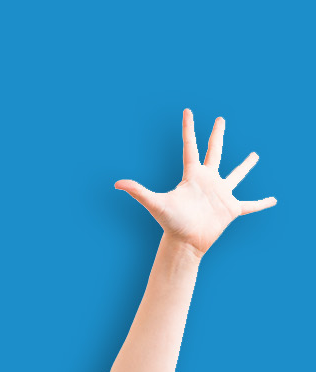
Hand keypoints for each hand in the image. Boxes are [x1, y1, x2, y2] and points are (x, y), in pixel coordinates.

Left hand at [115, 109, 275, 256]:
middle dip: (217, 135)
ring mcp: (221, 194)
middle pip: (214, 151)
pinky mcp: (231, 209)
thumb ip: (138, 191)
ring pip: (236, 175)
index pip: (191, 146)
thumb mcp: (155, 204)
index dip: (189, 129)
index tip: (188, 111)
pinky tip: (273, 200)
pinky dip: (261, 203)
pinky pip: (250, 205)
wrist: (185, 243)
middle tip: (221, 119)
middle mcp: (208, 181)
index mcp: (192, 176)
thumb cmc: (170, 223)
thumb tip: (116, 184)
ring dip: (245, 166)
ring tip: (255, 155)